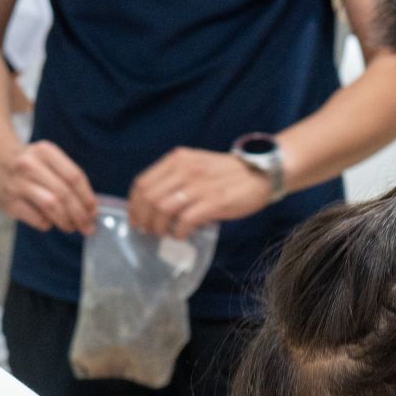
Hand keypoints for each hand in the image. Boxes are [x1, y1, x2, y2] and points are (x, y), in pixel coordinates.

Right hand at [0, 138, 95, 233]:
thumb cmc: (29, 162)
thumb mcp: (47, 158)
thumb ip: (66, 177)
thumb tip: (88, 208)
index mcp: (45, 151)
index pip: (74, 176)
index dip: (87, 197)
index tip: (94, 211)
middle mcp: (30, 165)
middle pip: (64, 194)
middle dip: (80, 214)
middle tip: (87, 226)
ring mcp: (17, 184)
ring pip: (51, 207)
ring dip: (66, 221)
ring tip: (71, 227)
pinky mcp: (9, 202)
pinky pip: (37, 219)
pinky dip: (48, 224)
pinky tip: (50, 222)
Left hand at [128, 147, 273, 239]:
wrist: (260, 172)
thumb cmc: (227, 173)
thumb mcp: (196, 165)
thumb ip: (175, 178)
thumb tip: (153, 204)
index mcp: (178, 159)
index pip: (142, 183)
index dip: (134, 205)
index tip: (135, 218)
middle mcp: (185, 169)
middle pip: (149, 198)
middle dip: (143, 219)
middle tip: (147, 231)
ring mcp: (199, 186)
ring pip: (162, 210)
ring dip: (158, 227)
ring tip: (163, 234)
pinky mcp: (213, 202)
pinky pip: (184, 221)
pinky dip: (177, 232)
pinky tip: (181, 235)